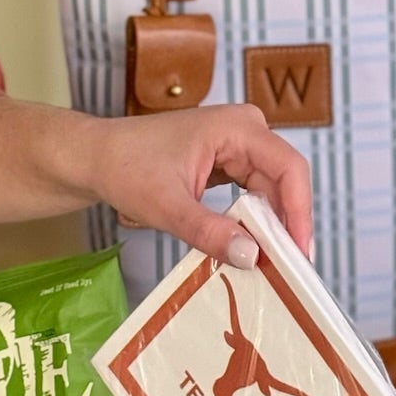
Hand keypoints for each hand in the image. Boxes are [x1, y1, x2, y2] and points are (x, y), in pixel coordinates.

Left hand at [83, 105, 311, 268]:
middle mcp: (244, 129)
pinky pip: (252, 192)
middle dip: (286, 224)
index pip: (289, 169)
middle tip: (288, 269)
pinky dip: (252, 220)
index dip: (300, 212)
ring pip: (269, 190)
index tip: (299, 252)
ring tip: (272, 263)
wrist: (94, 157)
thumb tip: (251, 256)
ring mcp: (236, 144)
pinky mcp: (226, 161)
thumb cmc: (124, 168)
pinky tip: (250, 245)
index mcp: (237, 127)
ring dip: (270, 225)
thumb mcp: (167, 206)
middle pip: (283, 181)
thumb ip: (209, 231)